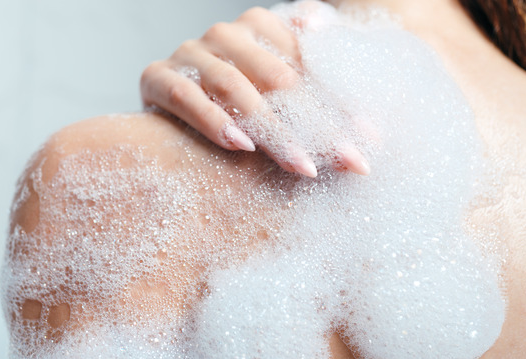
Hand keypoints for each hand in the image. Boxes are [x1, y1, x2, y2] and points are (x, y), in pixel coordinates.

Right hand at [140, 6, 369, 176]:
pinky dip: (214, 120)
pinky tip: (241, 146)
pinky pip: (187, 97)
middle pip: (277, 79)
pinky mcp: (156, 77)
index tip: (369, 138)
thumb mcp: (276, 92)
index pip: (308, 65)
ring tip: (302, 166)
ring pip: (237, 89)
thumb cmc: (232, 104)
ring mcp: (190, 54)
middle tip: (347, 161)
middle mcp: (225, 35)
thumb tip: (360, 97)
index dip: (340, 102)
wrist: (164, 108)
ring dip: (272, 131)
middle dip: (315, 124)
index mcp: (260, 26)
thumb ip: (314, 83)